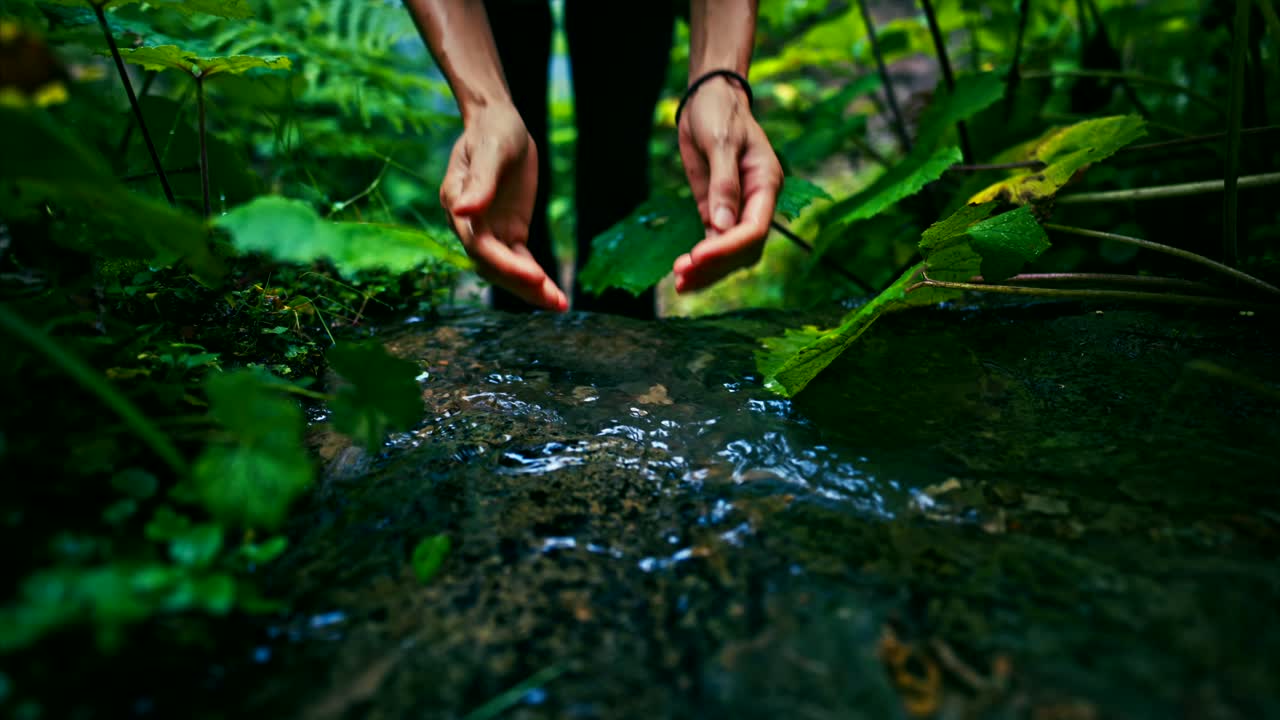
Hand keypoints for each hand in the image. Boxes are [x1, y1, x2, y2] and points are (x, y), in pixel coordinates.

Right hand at [440, 105, 567, 311]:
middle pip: (492, 265)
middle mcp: (470, 225)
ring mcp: (489, 231)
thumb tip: (462, 211)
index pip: (479, 244)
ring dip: (531, 290)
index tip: (534, 275)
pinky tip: (555, 293)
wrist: (499, 123)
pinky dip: (536, 278)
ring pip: (506, 269)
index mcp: (457, 203)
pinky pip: (521, 261)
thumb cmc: (492, 132)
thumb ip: (479, 182)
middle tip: (554, 301)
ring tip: (560, 305)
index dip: (504, 263)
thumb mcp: (490, 150)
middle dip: (522, 285)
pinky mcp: (509, 231)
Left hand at [673, 76, 782, 293]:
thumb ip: (723, 184)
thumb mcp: (720, 141)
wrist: (708, 98)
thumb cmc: (718, 112)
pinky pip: (715, 243)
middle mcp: (757, 201)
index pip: (754, 228)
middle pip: (744, 249)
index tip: (697, 256)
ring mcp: (739, 208)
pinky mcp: (718, 210)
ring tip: (680, 283)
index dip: (727, 247)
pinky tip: (684, 273)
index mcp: (766, 183)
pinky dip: (703, 260)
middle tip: (682, 276)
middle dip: (716, 265)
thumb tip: (721, 226)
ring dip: (708, 270)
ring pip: (731, 253)